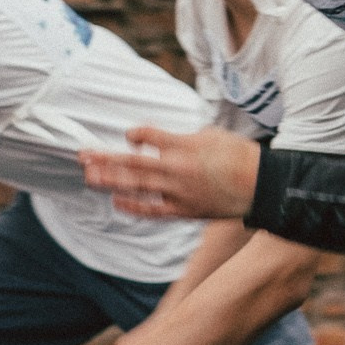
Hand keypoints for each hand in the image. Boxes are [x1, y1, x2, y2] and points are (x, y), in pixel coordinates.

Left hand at [81, 126, 258, 218]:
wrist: (262, 186)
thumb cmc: (240, 156)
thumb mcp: (212, 134)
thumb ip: (183, 136)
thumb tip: (161, 138)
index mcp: (185, 146)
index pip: (148, 136)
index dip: (135, 134)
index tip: (129, 135)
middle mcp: (177, 169)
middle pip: (133, 163)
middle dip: (106, 159)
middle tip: (83, 155)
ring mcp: (179, 192)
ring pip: (137, 186)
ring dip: (111, 181)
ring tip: (89, 177)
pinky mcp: (184, 210)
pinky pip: (153, 210)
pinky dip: (134, 206)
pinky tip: (117, 200)